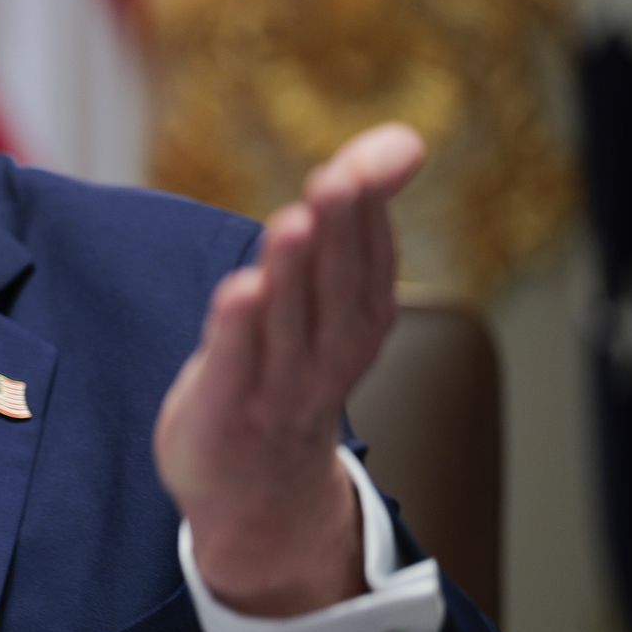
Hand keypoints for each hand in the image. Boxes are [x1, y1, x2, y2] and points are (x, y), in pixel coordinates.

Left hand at [154, 122, 425, 616]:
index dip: (368, 208)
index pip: (370, 256)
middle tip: (337, 177)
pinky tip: (240, 289)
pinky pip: (236, 366)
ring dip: (292, 271)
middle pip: (336, 284)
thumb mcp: (332, 294)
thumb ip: (355, 217)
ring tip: (294, 221)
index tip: (366, 160)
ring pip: (289, 322)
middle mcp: (330, 353)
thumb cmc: (291, 368)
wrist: (259, 491)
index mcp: (360, 320)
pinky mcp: (227, 410)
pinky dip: (239, 330)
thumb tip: (404, 139)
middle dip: (338, 229)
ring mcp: (280, 386)